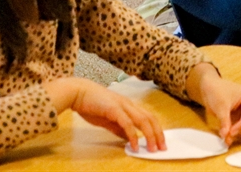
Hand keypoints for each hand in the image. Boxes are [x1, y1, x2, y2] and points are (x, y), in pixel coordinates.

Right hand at [45, 77, 165, 152]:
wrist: (78, 92)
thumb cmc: (91, 104)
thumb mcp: (108, 120)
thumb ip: (119, 128)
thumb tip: (129, 139)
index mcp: (129, 106)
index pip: (149, 117)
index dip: (156, 130)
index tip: (159, 142)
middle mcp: (129, 105)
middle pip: (150, 119)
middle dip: (158, 134)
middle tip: (162, 148)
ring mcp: (123, 106)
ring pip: (143, 120)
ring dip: (149, 135)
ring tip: (152, 148)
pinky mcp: (114, 109)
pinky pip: (127, 123)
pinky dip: (133, 135)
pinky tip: (134, 145)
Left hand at [186, 63, 240, 145]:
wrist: (213, 88)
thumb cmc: (217, 92)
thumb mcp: (220, 106)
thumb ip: (224, 121)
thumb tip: (226, 135)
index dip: (240, 127)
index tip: (230, 134)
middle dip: (240, 132)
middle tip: (226, 138)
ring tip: (227, 137)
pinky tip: (231, 135)